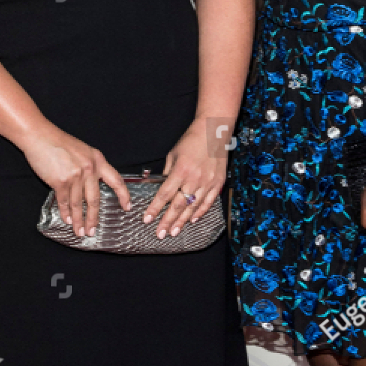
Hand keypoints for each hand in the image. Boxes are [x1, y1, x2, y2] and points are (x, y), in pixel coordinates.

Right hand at [22, 127, 128, 236]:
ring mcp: (75, 176)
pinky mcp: (60, 181)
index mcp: (98, 160)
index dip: (123, 195)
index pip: (116, 180)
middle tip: (93, 231)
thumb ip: (90, 166)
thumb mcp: (82, 151)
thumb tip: (90, 187)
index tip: (127, 207)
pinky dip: (65, 212)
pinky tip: (67, 220)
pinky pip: (64, 201)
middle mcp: (89, 169)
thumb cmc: (59, 143)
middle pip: (94, 200)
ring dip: (78, 220)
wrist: (39, 136)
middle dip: (93, 219)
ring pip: (78, 204)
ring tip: (79, 232)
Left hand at [143, 118, 228, 239]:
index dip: (155, 208)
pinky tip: (192, 220)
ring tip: (174, 232)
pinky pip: (208, 202)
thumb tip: (162, 189)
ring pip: (193, 207)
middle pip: (178, 205)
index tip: (147, 219)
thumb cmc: (191, 141)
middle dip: (168, 221)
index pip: (165, 194)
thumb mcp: (173, 155)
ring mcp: (208, 182)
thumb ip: (167, 173)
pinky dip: (200, 212)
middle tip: (160, 234)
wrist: (213, 131)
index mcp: (180, 170)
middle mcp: (194, 178)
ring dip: (182, 221)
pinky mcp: (218, 183)